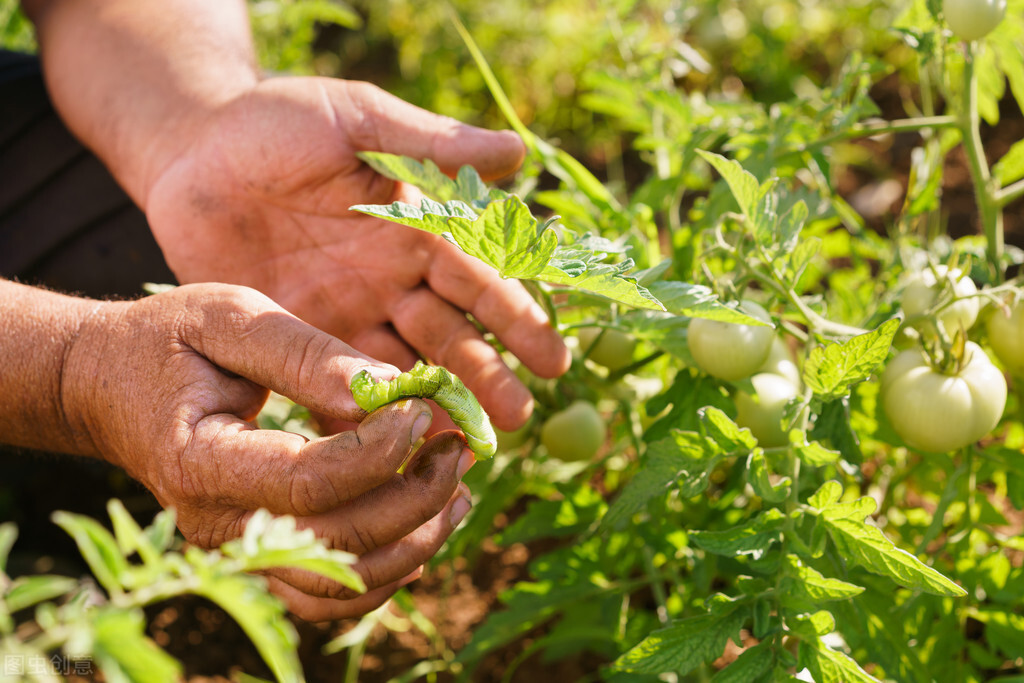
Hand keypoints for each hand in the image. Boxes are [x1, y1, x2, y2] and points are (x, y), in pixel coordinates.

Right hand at [62, 283, 472, 619]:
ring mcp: (241, 549)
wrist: (110, 387)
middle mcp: (218, 523)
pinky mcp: (262, 553)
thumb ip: (303, 353)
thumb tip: (384, 388)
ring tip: (460, 486)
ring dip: (417, 540)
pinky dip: (390, 567)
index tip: (420, 408)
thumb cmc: (167, 342)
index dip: (377, 453)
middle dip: (416, 497)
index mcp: (200, 461)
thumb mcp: (228, 318)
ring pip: (344, 581)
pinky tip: (428, 520)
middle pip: (338, 542)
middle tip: (458, 445)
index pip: (306, 482)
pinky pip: (332, 591)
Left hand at [143, 78, 569, 430]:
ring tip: (467, 447)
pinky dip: (363, 420)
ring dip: (437, 406)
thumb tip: (520, 151)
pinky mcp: (297, 340)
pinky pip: (337, 388)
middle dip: (487, 376)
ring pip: (404, 369)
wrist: (188, 151)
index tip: (553, 358)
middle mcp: (390, 280)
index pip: (478, 279)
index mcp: (414, 229)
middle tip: (518, 418)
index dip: (517, 318)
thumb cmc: (275, 121)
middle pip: (450, 336)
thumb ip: (428, 141)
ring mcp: (346, 315)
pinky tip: (386, 453)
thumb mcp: (355, 117)